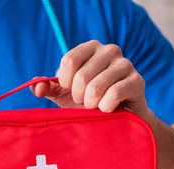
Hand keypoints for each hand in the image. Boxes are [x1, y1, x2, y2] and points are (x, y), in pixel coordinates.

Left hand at [31, 40, 149, 118]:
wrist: (117, 117)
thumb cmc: (88, 101)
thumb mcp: (63, 94)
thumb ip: (48, 87)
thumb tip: (36, 86)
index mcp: (90, 47)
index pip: (69, 60)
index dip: (65, 82)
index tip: (70, 90)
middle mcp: (110, 50)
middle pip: (81, 76)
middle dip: (78, 96)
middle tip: (85, 101)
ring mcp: (126, 64)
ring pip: (96, 87)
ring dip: (91, 104)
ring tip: (95, 105)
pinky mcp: (137, 81)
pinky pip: (113, 95)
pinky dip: (104, 108)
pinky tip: (107, 109)